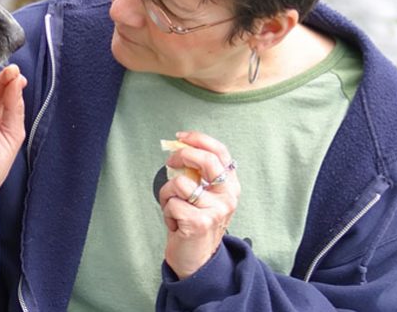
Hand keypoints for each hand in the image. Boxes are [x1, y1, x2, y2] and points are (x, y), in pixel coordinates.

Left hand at [157, 131, 239, 279]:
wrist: (197, 260)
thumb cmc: (195, 223)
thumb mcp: (203, 195)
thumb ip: (196, 173)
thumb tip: (178, 148)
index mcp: (230, 186)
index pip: (220, 152)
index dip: (199, 139)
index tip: (181, 137)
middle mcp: (228, 196)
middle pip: (206, 160)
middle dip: (181, 156)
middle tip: (170, 162)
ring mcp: (216, 210)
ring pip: (180, 183)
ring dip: (168, 194)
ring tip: (174, 208)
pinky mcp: (199, 222)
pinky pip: (171, 203)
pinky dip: (167, 212)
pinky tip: (176, 224)